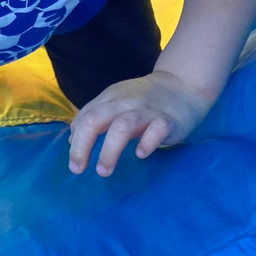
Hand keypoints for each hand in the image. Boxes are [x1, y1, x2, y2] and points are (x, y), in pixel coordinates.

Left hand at [67, 70, 212, 176]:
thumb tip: (73, 139)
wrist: (182, 85)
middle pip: (97, 119)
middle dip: (83, 145)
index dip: (76, 140)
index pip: (86, 116)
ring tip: (103, 171)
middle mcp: (125, 102)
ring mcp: (147, 110)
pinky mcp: (169, 120)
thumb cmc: (145, 100)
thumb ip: (95, 117)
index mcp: (111, 97)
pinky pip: (157, 129)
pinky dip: (147, 142)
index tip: (74, 163)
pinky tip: (141, 155)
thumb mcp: (116, 103)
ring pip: (123, 125)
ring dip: (109, 149)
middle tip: (77, 169)